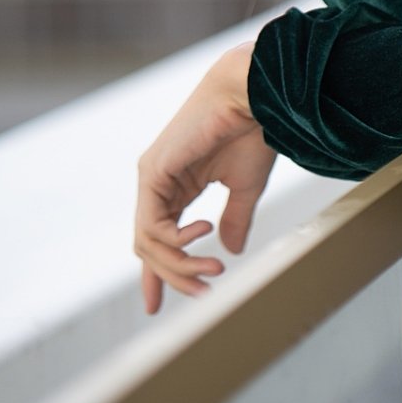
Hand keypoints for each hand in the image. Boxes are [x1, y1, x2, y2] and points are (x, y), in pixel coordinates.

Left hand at [135, 42, 275, 313]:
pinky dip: (177, 241)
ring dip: (182, 265)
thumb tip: (229, 251)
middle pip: (150, 247)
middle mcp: (157, 182)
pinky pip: (152, 225)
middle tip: (206, 291)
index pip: (157, 237)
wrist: (253, 94)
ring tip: (214, 268)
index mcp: (176, 185)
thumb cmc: (252, 130)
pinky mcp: (152, 172)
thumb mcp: (244, 187)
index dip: (157, 275)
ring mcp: (151, 177)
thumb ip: (234, 219)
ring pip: (149, 242)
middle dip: (176, 277)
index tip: (155, 308)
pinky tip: (205, 233)